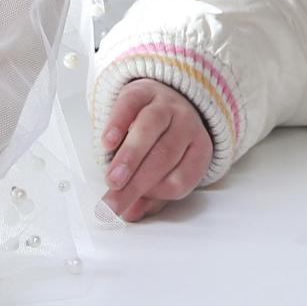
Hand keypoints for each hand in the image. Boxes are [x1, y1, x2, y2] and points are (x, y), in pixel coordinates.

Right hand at [99, 79, 210, 221]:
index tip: (133, 204)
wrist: (164, 98)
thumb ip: (150, 195)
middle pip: (164, 155)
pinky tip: (107, 143)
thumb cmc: (164, 141)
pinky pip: (130, 105)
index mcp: (199, 149)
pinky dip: (118, 124)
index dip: (158, 193)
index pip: (182, 178)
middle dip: (138, 182)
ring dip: (130, 156)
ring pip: (150, 128)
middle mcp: (186, 125)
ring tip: (113, 180)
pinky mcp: (141, 91)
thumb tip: (130, 214)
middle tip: (115, 203)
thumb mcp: (165, 170)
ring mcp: (164, 104)